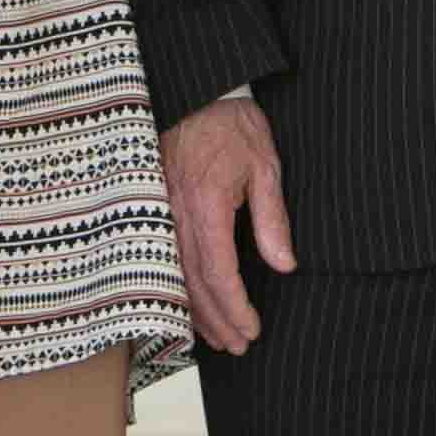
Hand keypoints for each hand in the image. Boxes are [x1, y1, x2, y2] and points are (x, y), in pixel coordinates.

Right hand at [160, 97, 294, 352]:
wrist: (195, 89)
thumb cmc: (232, 124)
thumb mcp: (265, 165)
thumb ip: (272, 218)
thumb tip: (284, 265)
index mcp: (207, 203)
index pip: (219, 273)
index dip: (235, 308)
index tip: (252, 330)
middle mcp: (176, 213)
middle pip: (193, 284)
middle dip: (217, 320)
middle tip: (239, 346)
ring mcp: (158, 210)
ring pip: (173, 276)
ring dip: (195, 312)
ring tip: (217, 338)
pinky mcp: (150, 207)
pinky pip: (160, 259)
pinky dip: (176, 288)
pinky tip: (187, 305)